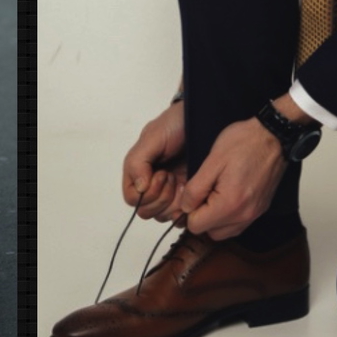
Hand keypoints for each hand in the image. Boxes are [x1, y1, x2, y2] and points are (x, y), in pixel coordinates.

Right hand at [122, 99, 187, 221]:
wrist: (203, 119)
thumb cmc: (175, 125)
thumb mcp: (153, 137)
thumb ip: (138, 161)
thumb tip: (139, 188)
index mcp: (138, 173)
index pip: (133, 199)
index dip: (146, 193)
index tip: (161, 173)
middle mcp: (151, 185)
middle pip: (147, 211)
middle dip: (161, 198)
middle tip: (172, 176)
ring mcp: (170, 193)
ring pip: (163, 216)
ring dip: (174, 203)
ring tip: (183, 181)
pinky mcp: (187, 197)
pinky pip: (181, 217)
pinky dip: (187, 210)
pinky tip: (193, 192)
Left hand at [176, 116, 286, 240]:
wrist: (272, 136)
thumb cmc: (243, 143)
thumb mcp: (211, 162)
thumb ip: (195, 189)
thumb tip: (185, 207)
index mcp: (230, 204)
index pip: (196, 226)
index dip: (188, 210)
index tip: (192, 193)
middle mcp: (245, 215)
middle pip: (211, 232)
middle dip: (201, 216)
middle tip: (202, 191)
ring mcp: (255, 214)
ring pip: (225, 231)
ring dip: (215, 217)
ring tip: (214, 192)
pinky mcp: (260, 208)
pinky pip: (239, 223)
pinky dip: (228, 215)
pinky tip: (226, 194)